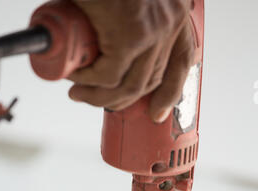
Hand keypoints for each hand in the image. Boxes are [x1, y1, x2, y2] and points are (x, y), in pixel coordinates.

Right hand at [68, 0, 194, 121]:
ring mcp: (152, 30)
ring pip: (130, 86)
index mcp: (174, 13)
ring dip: (101, 98)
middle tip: (95, 98)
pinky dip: (89, 83)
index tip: (157, 112)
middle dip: (121, 99)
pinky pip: (108, 75)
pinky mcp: (129, 34)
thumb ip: (129, 22)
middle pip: (151, 80)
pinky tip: (75, 77)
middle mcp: (169, 23)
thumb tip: (109, 50)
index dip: (170, 93)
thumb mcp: (130, 1)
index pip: (182, 61)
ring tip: (79, 93)